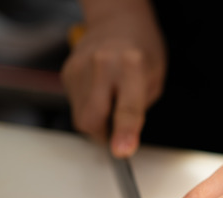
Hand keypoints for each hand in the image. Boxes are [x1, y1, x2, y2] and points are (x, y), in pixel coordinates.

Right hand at [61, 0, 165, 156]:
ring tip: (110, 100)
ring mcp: (80, 67)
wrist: (117, 22)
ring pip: (81, 117)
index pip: (127, 108)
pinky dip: (88, 107)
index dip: (124, 133)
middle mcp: (102, 64)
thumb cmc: (141, 51)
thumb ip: (138, 111)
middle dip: (104, 135)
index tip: (121, 151)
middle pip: (92, 118)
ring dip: (96, 121)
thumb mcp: (155, 80)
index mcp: (131, 65)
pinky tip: (99, 91)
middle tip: (117, 132)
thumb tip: (122, 141)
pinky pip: (75, 105)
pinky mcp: (67, 73)